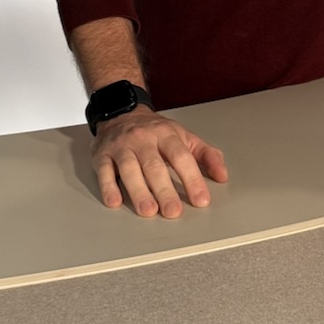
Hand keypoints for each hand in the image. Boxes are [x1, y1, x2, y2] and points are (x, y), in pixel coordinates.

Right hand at [93, 106, 227, 219]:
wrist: (121, 112)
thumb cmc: (154, 131)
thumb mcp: (184, 136)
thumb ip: (206, 155)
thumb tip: (222, 175)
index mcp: (166, 134)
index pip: (181, 157)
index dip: (192, 179)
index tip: (201, 199)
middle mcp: (143, 139)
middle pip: (154, 166)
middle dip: (164, 190)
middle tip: (173, 211)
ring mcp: (121, 146)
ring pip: (129, 169)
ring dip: (138, 191)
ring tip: (148, 210)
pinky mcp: (102, 154)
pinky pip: (104, 170)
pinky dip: (108, 186)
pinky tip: (115, 201)